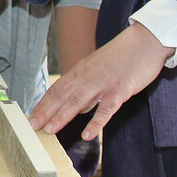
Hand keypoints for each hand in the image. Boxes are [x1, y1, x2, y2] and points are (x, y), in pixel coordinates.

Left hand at [29, 22, 172, 140]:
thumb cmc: (121, 56)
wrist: (144, 42)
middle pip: (62, 96)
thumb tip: (74, 104)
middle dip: (46, 112)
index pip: (57, 89)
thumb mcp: (96, 66)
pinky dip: (96, 123)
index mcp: (80, 70)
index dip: (43, 103)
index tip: (31, 116)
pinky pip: (106, 110)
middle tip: (33, 126)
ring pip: (78, 102)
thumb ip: (84, 83)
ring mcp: (103, 84)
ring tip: (50, 130)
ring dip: (62, 116)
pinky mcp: (120, 91)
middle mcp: (87, 76)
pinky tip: (87, 134)